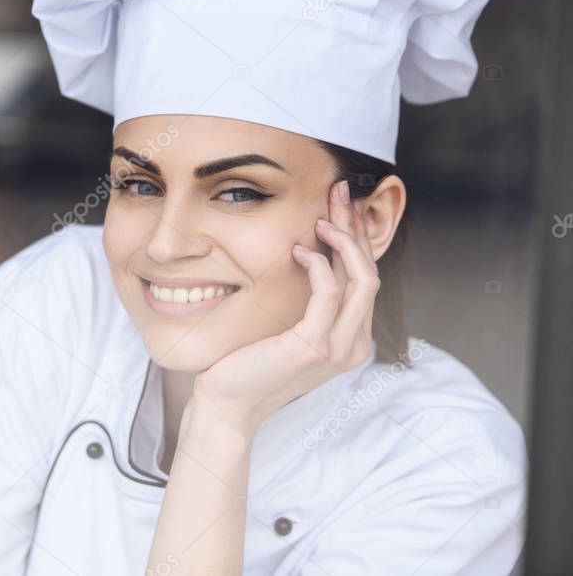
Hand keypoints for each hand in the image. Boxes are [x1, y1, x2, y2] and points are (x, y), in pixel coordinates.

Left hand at [187, 179, 379, 435]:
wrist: (226, 403)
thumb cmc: (248, 363)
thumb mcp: (285, 324)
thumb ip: (305, 298)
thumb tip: (309, 251)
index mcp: (350, 338)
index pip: (365, 278)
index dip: (358, 238)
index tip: (342, 204)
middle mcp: (353, 344)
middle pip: (369, 273)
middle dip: (355, 228)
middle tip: (338, 193)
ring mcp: (338, 348)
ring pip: (362, 279)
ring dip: (344, 241)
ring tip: (322, 217)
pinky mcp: (314, 346)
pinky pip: (328, 293)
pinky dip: (318, 265)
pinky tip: (298, 249)